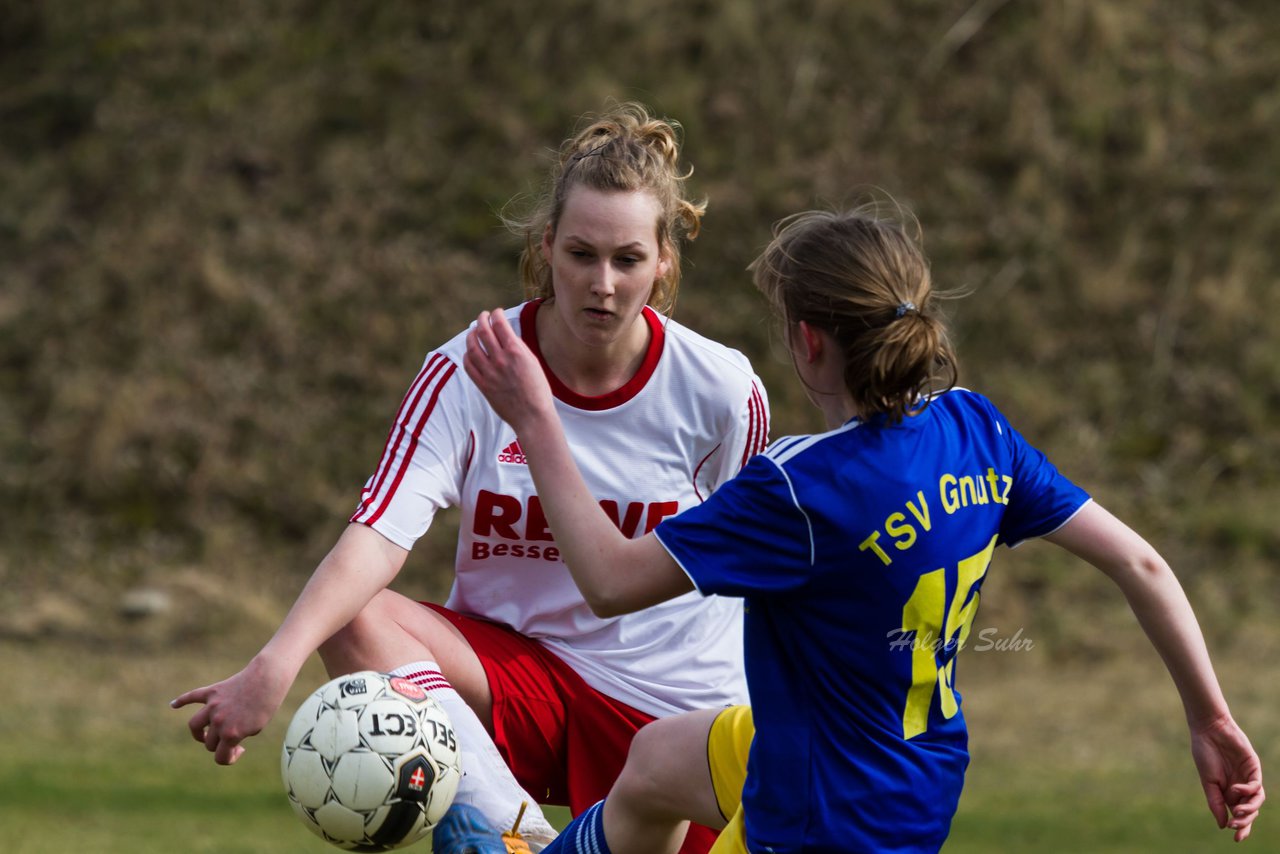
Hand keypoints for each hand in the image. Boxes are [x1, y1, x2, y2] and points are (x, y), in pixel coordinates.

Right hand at [170, 655, 292, 765]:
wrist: (268, 680)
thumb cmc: (266, 705)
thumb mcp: (255, 728)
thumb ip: (235, 736)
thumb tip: (219, 738)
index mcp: (231, 734)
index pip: (220, 758)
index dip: (229, 758)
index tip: (240, 749)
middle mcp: (218, 721)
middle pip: (209, 742)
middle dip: (219, 744)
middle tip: (233, 737)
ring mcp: (213, 706)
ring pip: (195, 725)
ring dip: (199, 732)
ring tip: (205, 733)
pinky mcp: (213, 691)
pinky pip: (192, 696)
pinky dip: (182, 700)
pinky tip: (173, 705)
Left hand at [463, 307, 554, 430]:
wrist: (532, 416)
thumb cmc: (537, 390)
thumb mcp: (533, 362)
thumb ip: (518, 348)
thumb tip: (506, 335)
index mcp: (516, 351)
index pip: (500, 324)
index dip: (496, 314)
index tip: (496, 313)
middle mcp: (500, 359)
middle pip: (483, 331)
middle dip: (482, 319)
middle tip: (482, 316)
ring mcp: (489, 372)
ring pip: (472, 346)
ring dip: (471, 335)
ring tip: (473, 331)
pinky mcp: (483, 384)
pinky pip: (469, 365)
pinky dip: (467, 354)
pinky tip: (470, 351)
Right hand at [1190, 713, 1264, 840]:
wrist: (1208, 730)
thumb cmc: (1205, 754)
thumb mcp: (1208, 782)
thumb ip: (1215, 802)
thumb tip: (1223, 825)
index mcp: (1227, 792)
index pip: (1239, 814)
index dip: (1240, 827)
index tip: (1236, 838)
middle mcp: (1240, 787)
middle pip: (1250, 810)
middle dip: (1245, 821)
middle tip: (1236, 825)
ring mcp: (1248, 777)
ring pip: (1257, 800)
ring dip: (1249, 809)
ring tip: (1237, 812)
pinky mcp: (1254, 767)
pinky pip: (1256, 785)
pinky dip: (1248, 791)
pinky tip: (1236, 789)